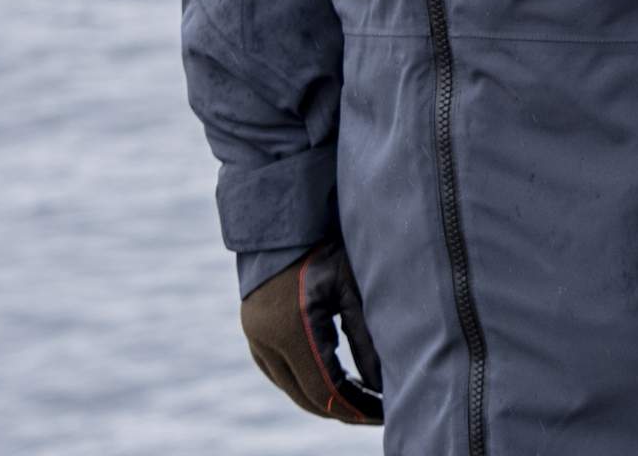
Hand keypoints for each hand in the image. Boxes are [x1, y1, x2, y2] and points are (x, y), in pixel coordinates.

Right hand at [241, 238, 383, 423]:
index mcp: (291, 330)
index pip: (325, 390)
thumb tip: (383, 385)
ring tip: (362, 403)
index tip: (384, 414)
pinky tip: (334, 384)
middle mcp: (266, 340)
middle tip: (377, 414)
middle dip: (343, 410)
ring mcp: (255, 338)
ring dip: (324, 401)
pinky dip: (305, 384)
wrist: (284, 222)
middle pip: (306, 397)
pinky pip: (279, 373)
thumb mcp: (352, 288)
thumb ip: (366, 338)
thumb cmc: (326, 246)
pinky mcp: (253, 333)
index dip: (355, 408)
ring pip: (291, 388)